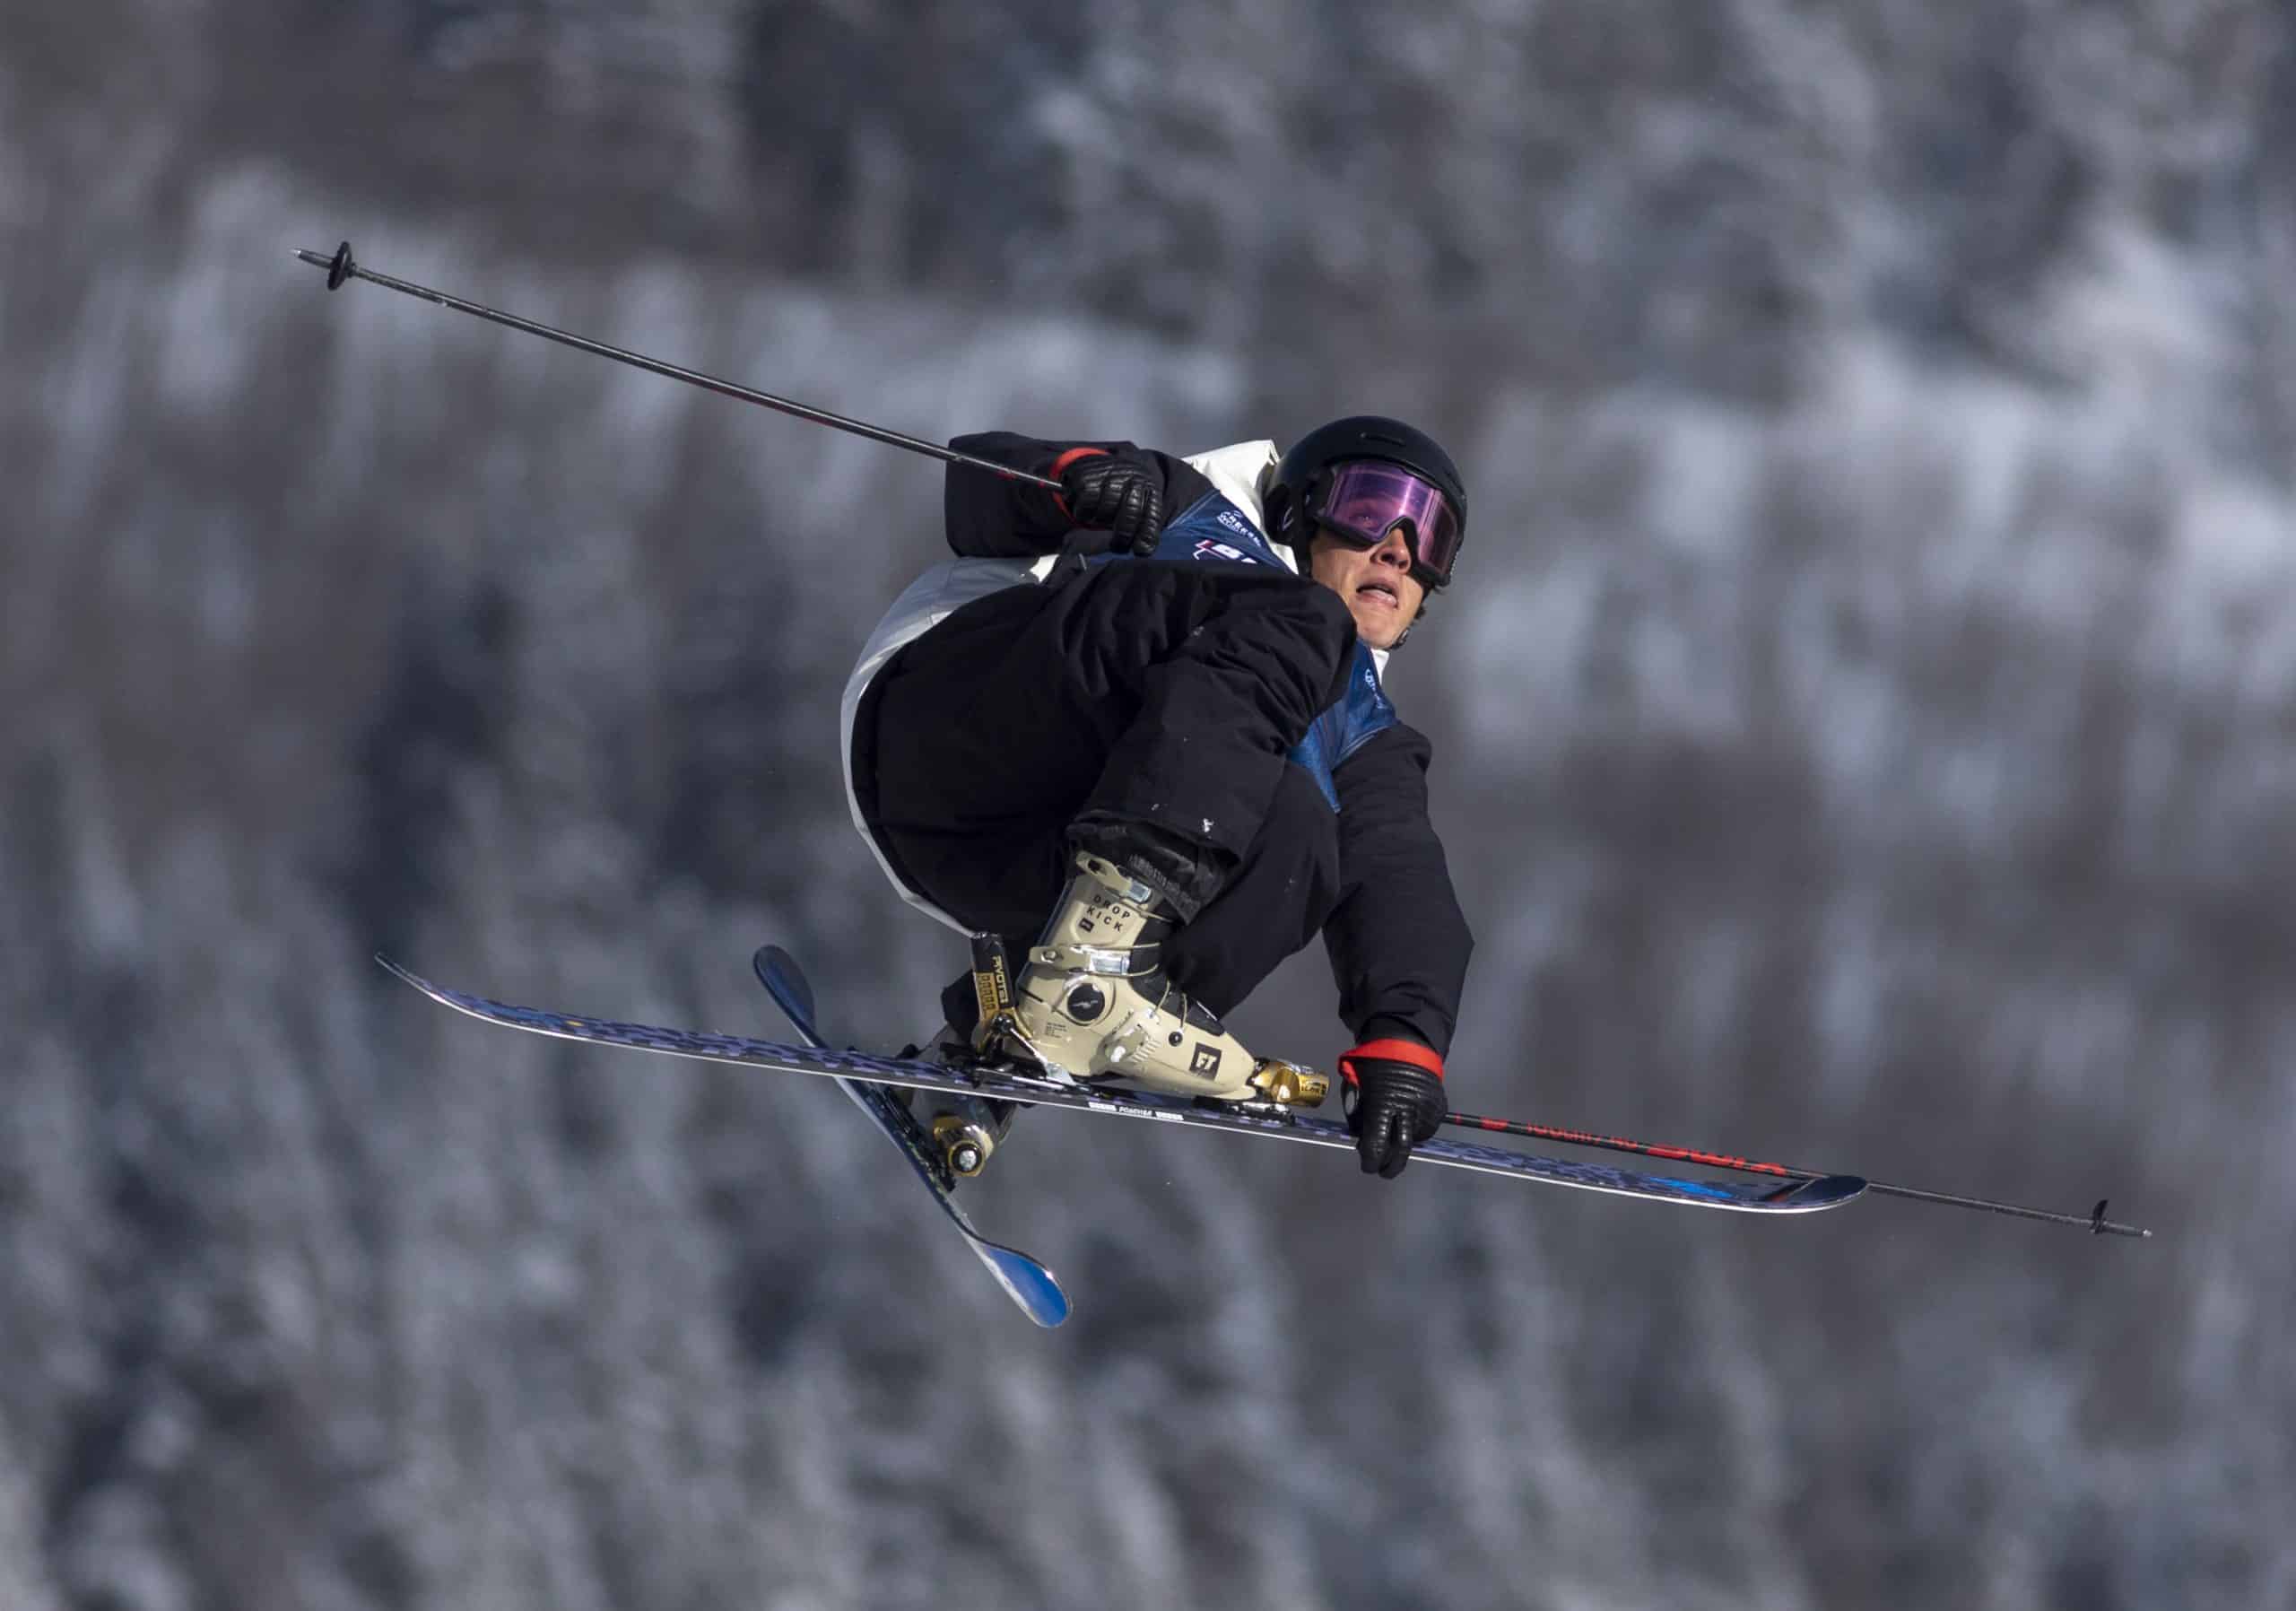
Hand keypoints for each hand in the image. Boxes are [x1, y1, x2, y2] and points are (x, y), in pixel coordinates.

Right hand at [1057, 450, 1164, 556]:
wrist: (1094, 463)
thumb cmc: (1118, 492)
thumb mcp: (1137, 503)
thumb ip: (1142, 525)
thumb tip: (1143, 551)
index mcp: (1148, 486)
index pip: (1151, 514)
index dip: (1145, 535)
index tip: (1139, 551)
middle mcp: (1132, 478)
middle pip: (1130, 513)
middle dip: (1123, 536)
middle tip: (1116, 545)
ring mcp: (1110, 475)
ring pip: (1106, 510)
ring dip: (1099, 521)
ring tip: (1098, 519)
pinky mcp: (1087, 476)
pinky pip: (1086, 504)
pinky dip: (1084, 513)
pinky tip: (1086, 511)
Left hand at [1339, 1039, 1446, 1178]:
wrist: (1408, 1045)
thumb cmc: (1374, 1065)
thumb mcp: (1355, 1086)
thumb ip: (1356, 1114)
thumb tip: (1360, 1139)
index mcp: (1383, 1103)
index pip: (1376, 1144)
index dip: (1371, 1161)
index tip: (1368, 1166)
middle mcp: (1407, 1110)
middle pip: (1400, 1151)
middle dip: (1391, 1167)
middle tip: (1383, 1171)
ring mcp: (1426, 1110)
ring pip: (1413, 1140)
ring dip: (1401, 1143)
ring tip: (1393, 1131)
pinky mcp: (1438, 1110)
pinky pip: (1425, 1129)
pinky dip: (1414, 1130)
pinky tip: (1406, 1119)